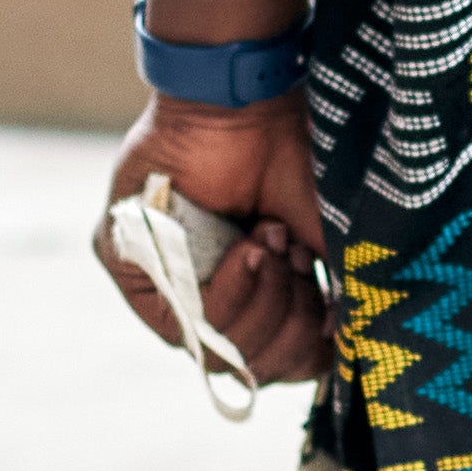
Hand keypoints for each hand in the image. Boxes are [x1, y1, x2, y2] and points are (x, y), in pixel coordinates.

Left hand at [98, 90, 328, 383]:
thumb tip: (346, 348)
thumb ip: (331, 299)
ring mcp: (160, 283)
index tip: (324, 299)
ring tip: (272, 241)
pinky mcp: (125, 263)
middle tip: (296, 261)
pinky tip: (248, 251)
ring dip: (263, 302)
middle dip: (287, 323)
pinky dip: (225, 295)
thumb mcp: (321, 238)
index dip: (305, 348)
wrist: (249, 105)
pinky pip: (176, 322)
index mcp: (245, 293)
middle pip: (245, 365)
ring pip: (215, 351)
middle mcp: (201, 294)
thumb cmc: (287, 157)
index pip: (271, 363)